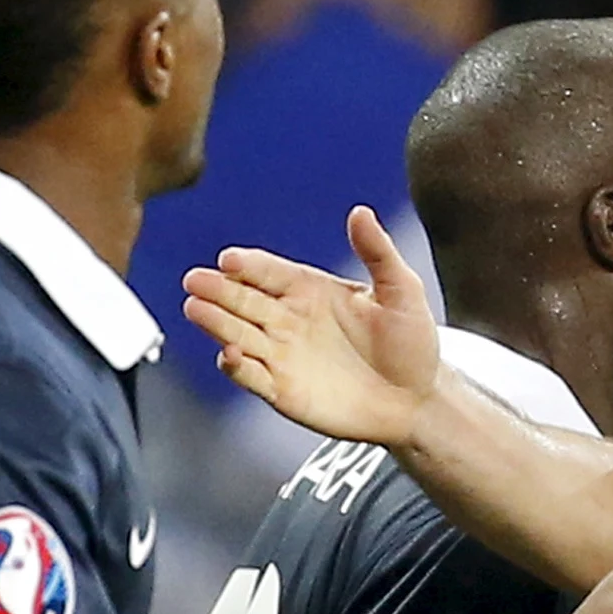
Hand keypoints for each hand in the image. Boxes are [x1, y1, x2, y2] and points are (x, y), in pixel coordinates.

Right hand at [184, 206, 441, 446]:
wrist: (416, 400)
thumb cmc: (411, 345)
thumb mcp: (402, 292)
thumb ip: (378, 253)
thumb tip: (361, 212)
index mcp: (310, 290)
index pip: (269, 271)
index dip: (249, 265)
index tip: (230, 259)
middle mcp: (288, 319)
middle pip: (243, 299)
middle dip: (218, 289)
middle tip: (196, 280)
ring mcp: (281, 354)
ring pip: (238, 333)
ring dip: (215, 322)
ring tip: (196, 308)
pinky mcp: (281, 389)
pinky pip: (250, 375)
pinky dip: (235, 366)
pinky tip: (228, 354)